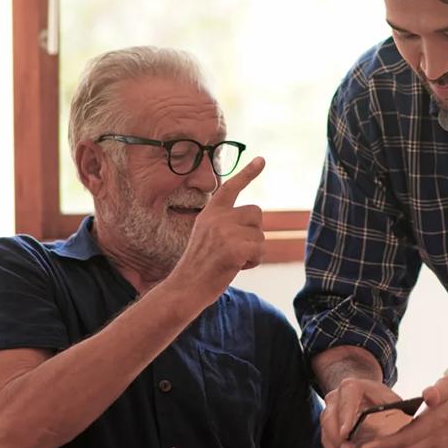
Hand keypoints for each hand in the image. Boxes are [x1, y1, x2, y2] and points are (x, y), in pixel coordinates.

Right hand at [171, 156, 264, 301]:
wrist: (186, 287)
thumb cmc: (200, 266)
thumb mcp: (208, 236)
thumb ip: (226, 223)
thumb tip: (253, 218)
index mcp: (210, 212)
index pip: (231, 187)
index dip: (248, 173)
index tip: (261, 160)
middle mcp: (218, 217)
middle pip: (256, 214)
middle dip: (253, 232)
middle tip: (233, 249)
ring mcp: (226, 231)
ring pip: (260, 235)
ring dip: (253, 250)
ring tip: (231, 260)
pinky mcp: (235, 248)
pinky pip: (260, 250)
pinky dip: (253, 262)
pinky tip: (235, 267)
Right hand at [319, 377, 403, 447]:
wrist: (365, 394)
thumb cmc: (381, 399)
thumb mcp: (391, 401)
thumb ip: (396, 412)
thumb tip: (403, 430)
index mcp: (352, 387)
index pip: (346, 398)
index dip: (345, 416)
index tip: (346, 433)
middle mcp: (336, 398)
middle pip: (330, 418)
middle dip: (339, 440)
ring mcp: (329, 413)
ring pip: (326, 432)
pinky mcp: (327, 428)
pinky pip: (326, 443)